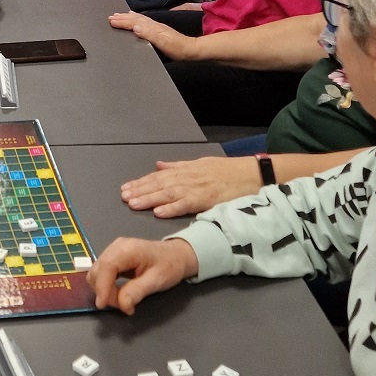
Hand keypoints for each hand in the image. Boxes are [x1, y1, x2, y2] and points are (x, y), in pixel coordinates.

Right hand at [88, 235, 196, 313]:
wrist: (176, 255)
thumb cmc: (169, 265)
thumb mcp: (157, 280)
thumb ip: (138, 291)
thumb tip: (122, 305)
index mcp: (128, 249)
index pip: (107, 266)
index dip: (102, 286)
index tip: (103, 305)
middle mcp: (116, 247)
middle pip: (98, 270)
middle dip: (105, 291)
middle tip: (123, 305)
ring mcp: (113, 251)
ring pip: (97, 273)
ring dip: (105, 290)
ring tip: (123, 300)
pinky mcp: (113, 258)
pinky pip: (102, 273)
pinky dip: (106, 286)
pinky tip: (118, 293)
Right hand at [107, 10, 196, 58]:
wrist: (190, 49)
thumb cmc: (177, 49)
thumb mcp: (163, 43)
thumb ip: (149, 34)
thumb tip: (136, 27)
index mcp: (152, 28)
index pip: (134, 23)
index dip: (122, 22)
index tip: (111, 20)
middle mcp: (154, 25)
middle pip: (135, 19)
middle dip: (122, 18)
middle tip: (111, 17)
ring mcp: (157, 27)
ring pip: (139, 19)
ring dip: (128, 17)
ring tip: (119, 15)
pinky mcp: (159, 30)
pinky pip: (144, 21)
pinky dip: (136, 19)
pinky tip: (136, 21)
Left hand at [121, 156, 257, 217]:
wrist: (251, 174)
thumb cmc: (227, 171)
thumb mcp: (200, 164)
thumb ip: (177, 166)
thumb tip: (159, 165)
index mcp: (185, 170)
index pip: (158, 177)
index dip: (141, 183)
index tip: (126, 188)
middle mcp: (187, 178)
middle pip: (159, 185)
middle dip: (139, 191)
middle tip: (123, 197)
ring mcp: (196, 188)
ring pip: (167, 194)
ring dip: (149, 199)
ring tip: (133, 203)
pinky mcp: (206, 199)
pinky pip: (185, 205)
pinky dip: (171, 208)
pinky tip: (158, 212)